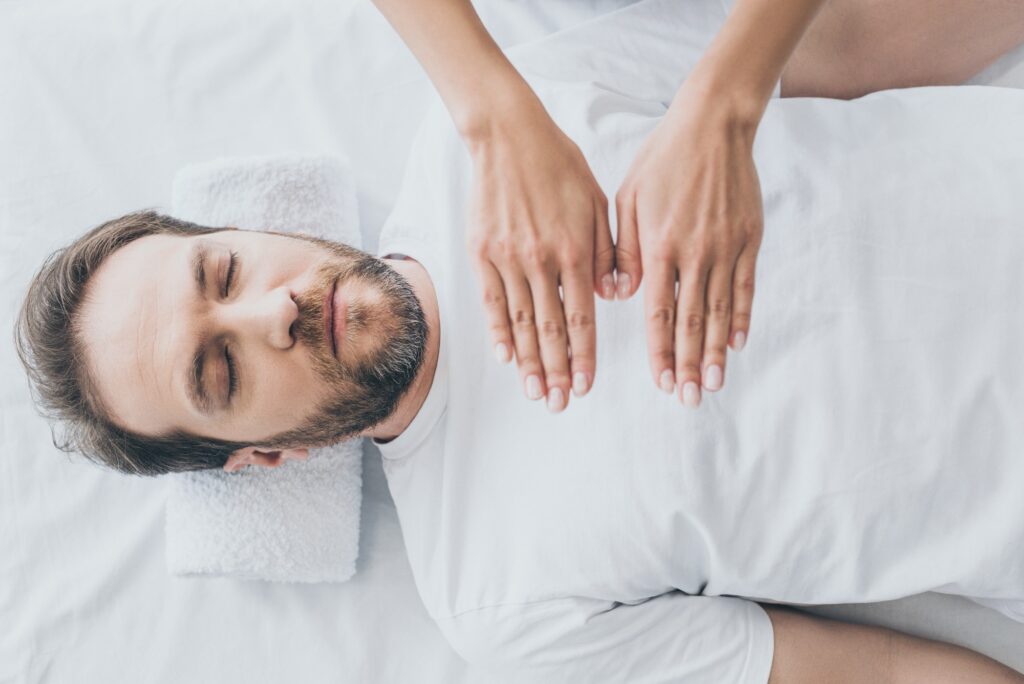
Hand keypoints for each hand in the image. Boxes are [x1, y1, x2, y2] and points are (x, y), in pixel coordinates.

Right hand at [464, 90, 615, 412]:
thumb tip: (615, 297)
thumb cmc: (560, 165)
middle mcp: (540, 259)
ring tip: (536, 392)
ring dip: (529, 362)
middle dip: (557, 371)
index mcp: (573, 249)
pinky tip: (506, 358)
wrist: (509, 134)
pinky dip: (497, 332)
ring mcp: (507, 257)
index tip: (586, 385)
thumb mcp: (597, 202)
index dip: (584, 355)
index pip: (581, 316)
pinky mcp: (481, 251)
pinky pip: (491, 301)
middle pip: (549, 328)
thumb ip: (606, 252)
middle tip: (561, 403)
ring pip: (518, 322)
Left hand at [614, 88, 763, 406]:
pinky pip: (745, 286)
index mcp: (659, 245)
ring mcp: (725, 246)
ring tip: (714, 383)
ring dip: (717, 351)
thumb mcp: (629, 199)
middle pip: (692, 321)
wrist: (714, 123)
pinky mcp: (749, 237)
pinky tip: (738, 342)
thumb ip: (623, 251)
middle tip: (688, 398)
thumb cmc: (662, 159)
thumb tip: (618, 296)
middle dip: (689, 364)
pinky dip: (741, 316)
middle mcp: (694, 252)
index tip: (661, 381)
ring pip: (720, 310)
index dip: (661, 350)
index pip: (659, 312)